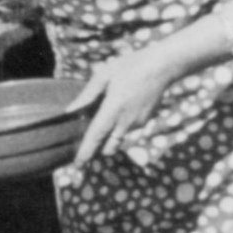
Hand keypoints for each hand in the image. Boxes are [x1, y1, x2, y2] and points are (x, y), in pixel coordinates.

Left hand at [70, 50, 178, 164]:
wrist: (161, 67)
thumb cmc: (129, 67)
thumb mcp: (103, 76)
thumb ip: (87, 96)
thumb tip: (71, 111)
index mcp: (113, 109)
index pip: (96, 137)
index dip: (86, 152)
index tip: (78, 165)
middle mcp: (126, 121)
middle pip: (109, 147)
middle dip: (97, 150)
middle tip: (86, 144)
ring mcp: (138, 123)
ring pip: (118, 138)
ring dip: (109, 136)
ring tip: (102, 117)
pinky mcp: (145, 121)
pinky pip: (128, 129)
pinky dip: (119, 126)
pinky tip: (118, 108)